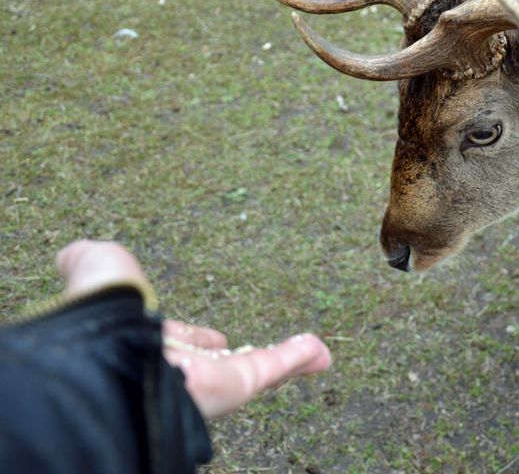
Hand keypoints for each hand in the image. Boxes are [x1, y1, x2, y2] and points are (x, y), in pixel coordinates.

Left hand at [57, 240, 331, 418]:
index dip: (194, 337)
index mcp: (146, 342)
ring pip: (256, 369)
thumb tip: (74, 254)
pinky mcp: (233, 387)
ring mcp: (207, 381)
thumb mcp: (95, 269)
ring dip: (288, 359)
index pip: (178, 343)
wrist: (107, 353)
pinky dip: (300, 358)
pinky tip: (320, 350)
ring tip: (315, 352)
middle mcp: (177, 367)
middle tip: (259, 351)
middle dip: (242, 356)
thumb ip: (90, 262)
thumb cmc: (98, 315)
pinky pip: (273, 370)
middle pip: (220, 362)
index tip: (212, 337)